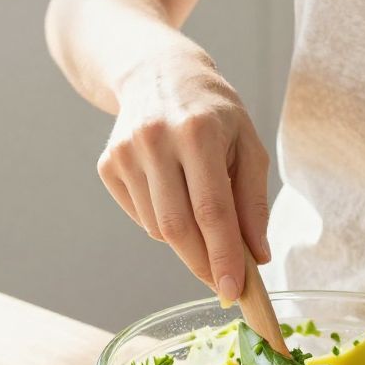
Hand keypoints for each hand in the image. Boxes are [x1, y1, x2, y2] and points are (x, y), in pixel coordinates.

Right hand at [97, 45, 269, 300]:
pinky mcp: (108, 164)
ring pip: (158, 228)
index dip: (222, 257)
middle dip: (202, 264)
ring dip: (186, 240)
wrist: (157, 72)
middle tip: (223, 285)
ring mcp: (126, 152)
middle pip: (178, 227)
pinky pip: (141, 216)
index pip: (212, 210)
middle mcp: (156, 140)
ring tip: (202, 214)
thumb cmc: (213, 111)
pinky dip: (163, 222)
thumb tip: (256, 256)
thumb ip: (254, 201)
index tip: (234, 292)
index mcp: (199, 132)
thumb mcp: (247, 143)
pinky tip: (174, 193)